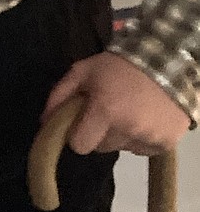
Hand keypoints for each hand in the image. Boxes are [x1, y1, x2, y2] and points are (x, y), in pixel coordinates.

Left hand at [42, 52, 190, 156]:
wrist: (165, 61)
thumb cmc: (118, 66)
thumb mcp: (82, 72)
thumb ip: (59, 96)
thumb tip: (44, 122)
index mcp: (106, 111)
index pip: (80, 145)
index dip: (77, 135)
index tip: (81, 123)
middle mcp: (129, 129)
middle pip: (101, 147)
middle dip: (99, 133)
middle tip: (107, 112)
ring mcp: (150, 138)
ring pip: (122, 148)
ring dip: (120, 135)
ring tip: (128, 112)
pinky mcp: (167, 143)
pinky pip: (142, 150)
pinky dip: (140, 138)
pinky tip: (144, 118)